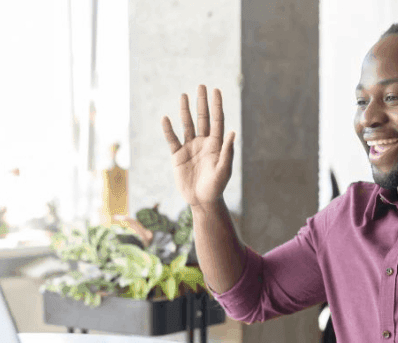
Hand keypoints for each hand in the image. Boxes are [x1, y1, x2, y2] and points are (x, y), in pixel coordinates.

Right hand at [162, 85, 235, 209]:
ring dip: (186, 111)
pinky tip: (166, 119)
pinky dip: (168, 130)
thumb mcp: (224, 170)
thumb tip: (232, 132)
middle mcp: (203, 143)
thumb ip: (227, 151)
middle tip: (201, 86)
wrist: (202, 201)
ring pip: (187, 125)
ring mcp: (190, 148)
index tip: (216, 90)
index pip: (217, 121)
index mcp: (216, 145)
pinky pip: (172, 140)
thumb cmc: (216, 187)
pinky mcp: (178, 156)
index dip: (217, 106)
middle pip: (203, 118)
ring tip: (184, 95)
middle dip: (202, 103)